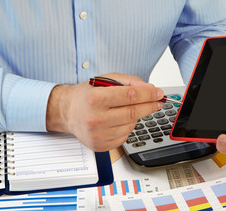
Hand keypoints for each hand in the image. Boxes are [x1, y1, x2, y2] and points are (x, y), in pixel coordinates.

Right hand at [46, 73, 163, 151]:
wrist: (67, 112)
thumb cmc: (85, 96)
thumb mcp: (104, 80)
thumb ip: (128, 82)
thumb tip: (150, 89)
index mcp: (95, 99)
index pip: (130, 96)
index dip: (148, 94)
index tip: (158, 93)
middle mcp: (95, 118)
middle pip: (133, 112)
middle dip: (150, 105)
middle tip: (157, 101)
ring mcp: (97, 135)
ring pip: (131, 125)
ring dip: (135, 116)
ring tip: (125, 109)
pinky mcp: (100, 146)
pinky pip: (124, 136)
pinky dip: (126, 127)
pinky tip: (117, 120)